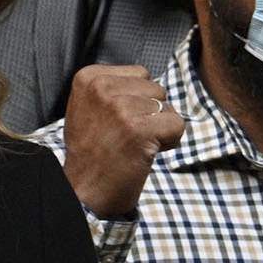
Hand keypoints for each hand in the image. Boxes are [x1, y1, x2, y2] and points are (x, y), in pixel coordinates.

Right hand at [61, 64, 183, 218]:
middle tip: (128, 134)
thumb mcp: (91, 107)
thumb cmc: (93, 151)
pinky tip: (147, 151)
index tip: (119, 120)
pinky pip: (178, 124)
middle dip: (151, 113)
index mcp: (89, 77)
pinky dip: (170, 141)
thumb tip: (149, 81)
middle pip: (157, 88)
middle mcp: (102, 87)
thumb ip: (116, 88)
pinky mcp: (138, 128)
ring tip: (135, 143)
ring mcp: (120, 107)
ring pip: (168, 107)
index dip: (139, 99)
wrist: (84, 188)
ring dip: (160, 128)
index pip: (141, 73)